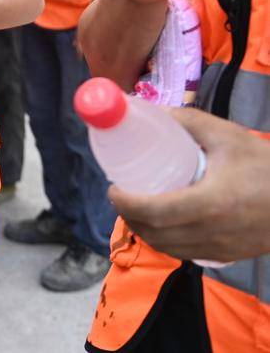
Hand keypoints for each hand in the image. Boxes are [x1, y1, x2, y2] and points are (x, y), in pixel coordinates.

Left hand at [111, 108, 269, 262]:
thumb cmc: (266, 164)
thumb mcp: (227, 136)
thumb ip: (187, 121)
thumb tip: (149, 111)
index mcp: (210, 204)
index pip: (154, 212)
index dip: (125, 203)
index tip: (113, 187)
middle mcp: (213, 233)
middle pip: (155, 233)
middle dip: (129, 216)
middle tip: (121, 194)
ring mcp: (221, 249)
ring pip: (168, 248)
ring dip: (145, 231)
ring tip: (136, 208)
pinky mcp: (228, 256)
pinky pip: (185, 254)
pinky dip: (165, 242)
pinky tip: (162, 224)